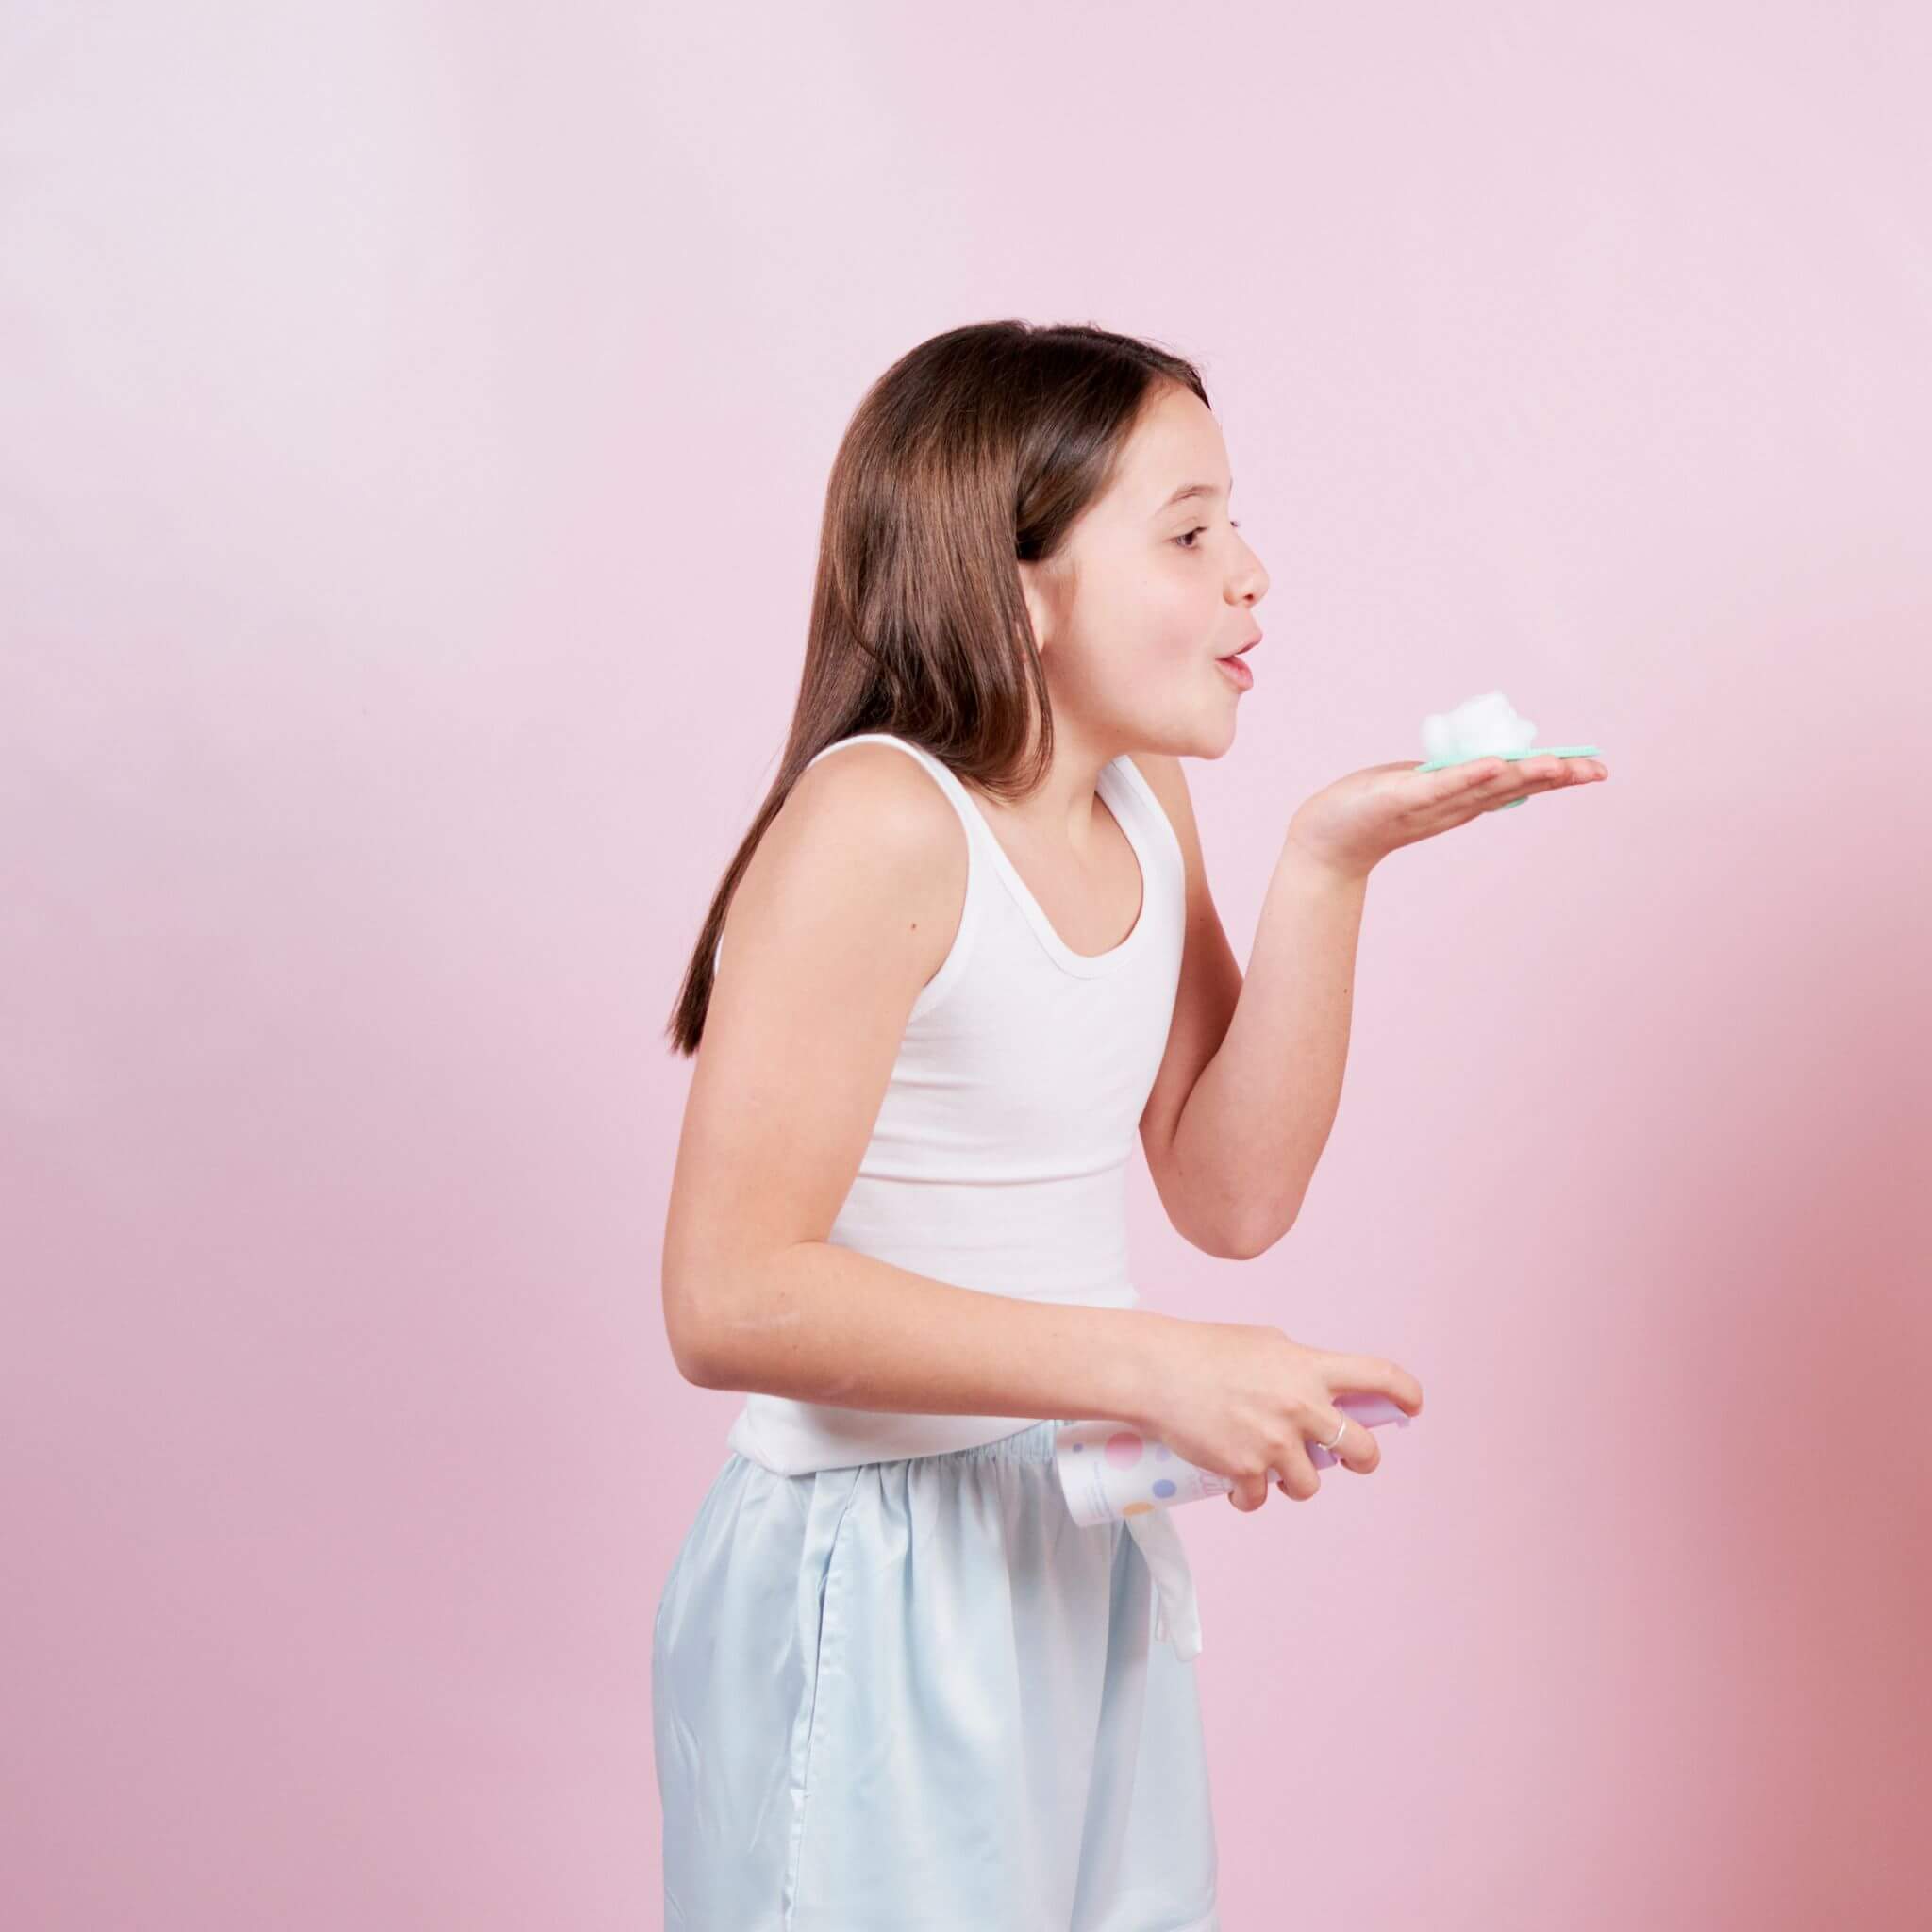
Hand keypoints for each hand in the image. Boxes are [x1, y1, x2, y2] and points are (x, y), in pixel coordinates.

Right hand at [1132, 1318, 1424, 1510]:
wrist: (1156, 1372)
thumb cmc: (1204, 1351)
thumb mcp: (1265, 1345)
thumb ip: (1298, 1369)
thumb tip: (1318, 1391)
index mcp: (1309, 1368)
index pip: (1379, 1377)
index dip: (1405, 1393)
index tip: (1412, 1406)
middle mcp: (1301, 1406)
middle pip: (1362, 1450)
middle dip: (1361, 1459)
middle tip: (1349, 1459)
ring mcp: (1275, 1442)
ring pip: (1310, 1484)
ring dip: (1295, 1481)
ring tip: (1272, 1469)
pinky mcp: (1246, 1470)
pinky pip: (1260, 1499)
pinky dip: (1248, 1498)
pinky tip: (1237, 1489)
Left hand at [1285, 753, 1609, 881]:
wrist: (1326, 838)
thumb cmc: (1372, 806)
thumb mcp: (1422, 785)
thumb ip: (1453, 776)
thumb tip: (1486, 761)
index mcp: (1464, 796)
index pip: (1519, 782)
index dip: (1557, 774)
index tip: (1596, 768)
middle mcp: (1455, 803)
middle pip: (1514, 786)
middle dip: (1556, 776)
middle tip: (1596, 770)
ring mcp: (1431, 802)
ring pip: (1486, 787)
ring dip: (1521, 774)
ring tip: (1557, 764)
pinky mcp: (1403, 798)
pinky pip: (1441, 785)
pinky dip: (1467, 775)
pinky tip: (1494, 765)